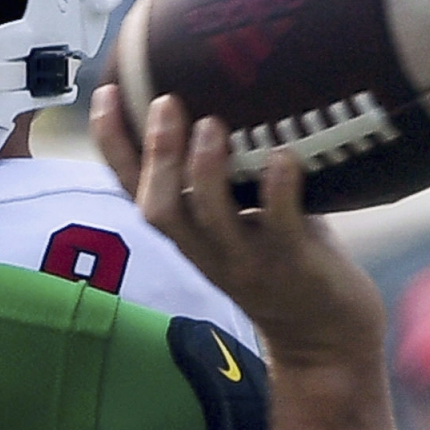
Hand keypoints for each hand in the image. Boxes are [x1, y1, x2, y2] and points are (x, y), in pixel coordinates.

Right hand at [90, 87, 392, 376]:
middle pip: (160, 207)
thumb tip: (229, 91)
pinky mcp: (293, 267)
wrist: (324, 339)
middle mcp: (207, 250)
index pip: (133, 190)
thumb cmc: (285, 260)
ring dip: (205, 172)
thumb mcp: (244, 216)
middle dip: (156, 155)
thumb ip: (231, 171)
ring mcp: (248, 261)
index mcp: (187, 234)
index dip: (113, 147)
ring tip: (211, 127)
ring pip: (209, 220)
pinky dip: (279, 191)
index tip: (105, 95)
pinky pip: (281, 227)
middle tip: (164, 102)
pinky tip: (283, 157)